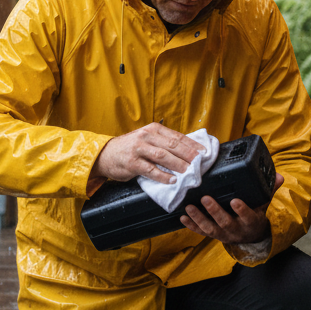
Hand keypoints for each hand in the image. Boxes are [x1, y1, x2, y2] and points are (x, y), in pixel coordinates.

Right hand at [90, 122, 204, 183]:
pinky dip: (162, 175)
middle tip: (200, 162)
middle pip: (172, 145)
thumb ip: (163, 143)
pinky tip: (172, 180)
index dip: (192, 144)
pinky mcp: (132, 162)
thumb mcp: (147, 139)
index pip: (177, 136)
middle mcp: (146, 136)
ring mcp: (139, 149)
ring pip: (162, 156)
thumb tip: (188, 152)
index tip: (204, 152)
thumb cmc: (130, 148)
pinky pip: (150, 170)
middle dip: (188, 154)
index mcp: (153, 129)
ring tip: (189, 171)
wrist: (106, 154)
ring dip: (178, 164)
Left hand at [179, 173, 283, 244]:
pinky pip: (201, 232)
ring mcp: (224, 235)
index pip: (248, 217)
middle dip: (215, 211)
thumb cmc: (255, 214)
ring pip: (210, 229)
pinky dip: (191, 226)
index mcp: (251, 222)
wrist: (250, 235)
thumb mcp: (264, 204)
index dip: (242, 210)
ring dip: (199, 218)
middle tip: (206, 198)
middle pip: (226, 223)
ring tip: (189, 207)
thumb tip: (280, 176)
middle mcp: (237, 230)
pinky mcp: (213, 235)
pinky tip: (183, 217)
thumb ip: (269, 190)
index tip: (235, 200)